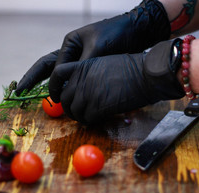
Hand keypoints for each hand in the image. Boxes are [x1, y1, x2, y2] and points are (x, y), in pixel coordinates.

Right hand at [16, 0, 169, 96]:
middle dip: (32, 79)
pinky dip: (67, 87)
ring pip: (58, 74)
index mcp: (69, 43)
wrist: (136, 32)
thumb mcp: (97, 48)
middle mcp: (71, 51)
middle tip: (18, 91)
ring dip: (48, 85)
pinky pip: (73, 79)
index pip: (53, 67)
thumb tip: (70, 84)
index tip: (55, 99)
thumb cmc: (116, 35)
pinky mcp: (89, 67)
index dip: (51, 84)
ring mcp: (79, 59)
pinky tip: (64, 97)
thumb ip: (82, 66)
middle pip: (46, 66)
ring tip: (35, 96)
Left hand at [50, 40, 184, 123]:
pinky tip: (99, 118)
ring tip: (90, 115)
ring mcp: (86, 94)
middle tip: (78, 111)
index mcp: (82, 66)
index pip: (56, 75)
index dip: (53, 88)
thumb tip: (81, 88)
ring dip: (80, 116)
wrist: (144, 75)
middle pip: (64, 99)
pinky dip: (90, 121)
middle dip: (69, 107)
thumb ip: (89, 75)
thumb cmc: (131, 69)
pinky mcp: (96, 108)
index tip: (56, 96)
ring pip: (73, 112)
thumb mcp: (104, 64)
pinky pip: (85, 119)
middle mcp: (80, 80)